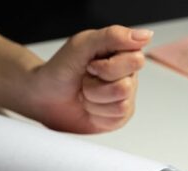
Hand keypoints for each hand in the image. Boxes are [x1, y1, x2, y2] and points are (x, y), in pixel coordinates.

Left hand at [27, 25, 151, 132]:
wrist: (42, 96)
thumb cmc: (60, 69)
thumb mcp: (81, 45)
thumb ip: (112, 36)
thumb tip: (145, 36)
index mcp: (124, 53)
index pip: (135, 61)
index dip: (107, 67)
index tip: (89, 65)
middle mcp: (128, 74)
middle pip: (126, 86)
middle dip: (95, 86)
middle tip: (85, 80)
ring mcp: (125, 96)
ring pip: (120, 104)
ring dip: (93, 99)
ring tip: (84, 92)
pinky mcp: (118, 116)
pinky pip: (115, 118)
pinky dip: (95, 113)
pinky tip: (88, 106)